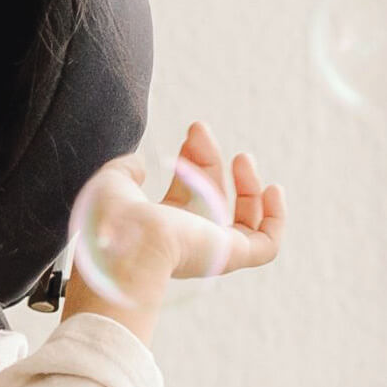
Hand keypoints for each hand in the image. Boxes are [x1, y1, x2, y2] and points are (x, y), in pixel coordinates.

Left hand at [72, 121, 287, 285]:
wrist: (125, 245)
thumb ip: (124, 171)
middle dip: (208, 161)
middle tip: (199, 130)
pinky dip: (275, 219)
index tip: (191, 134)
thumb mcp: (111, 183)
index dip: (191, 160)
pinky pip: (265, 246)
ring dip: (246, 185)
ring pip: (242, 220)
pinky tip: (272, 189)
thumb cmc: (112, 218)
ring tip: (243, 157)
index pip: (185, 192)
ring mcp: (210, 249)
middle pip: (210, 198)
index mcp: (159, 227)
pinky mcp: (229, 256)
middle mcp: (186, 241)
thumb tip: (140, 163)